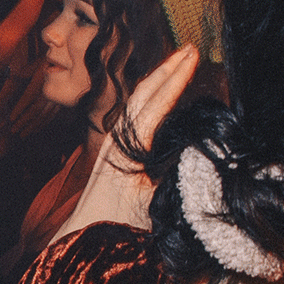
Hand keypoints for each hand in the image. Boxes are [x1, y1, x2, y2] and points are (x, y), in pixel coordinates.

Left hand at [57, 46, 199, 240]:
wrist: (82, 236)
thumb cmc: (117, 225)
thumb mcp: (153, 206)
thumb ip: (175, 180)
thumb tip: (202, 155)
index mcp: (127, 149)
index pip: (155, 105)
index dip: (175, 80)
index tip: (193, 57)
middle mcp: (116, 139)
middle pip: (143, 93)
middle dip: (168, 68)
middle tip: (191, 48)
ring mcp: (112, 141)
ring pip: (137, 100)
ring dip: (159, 79)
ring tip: (180, 61)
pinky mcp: (113, 148)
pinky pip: (135, 113)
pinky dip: (152, 95)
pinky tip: (163, 92)